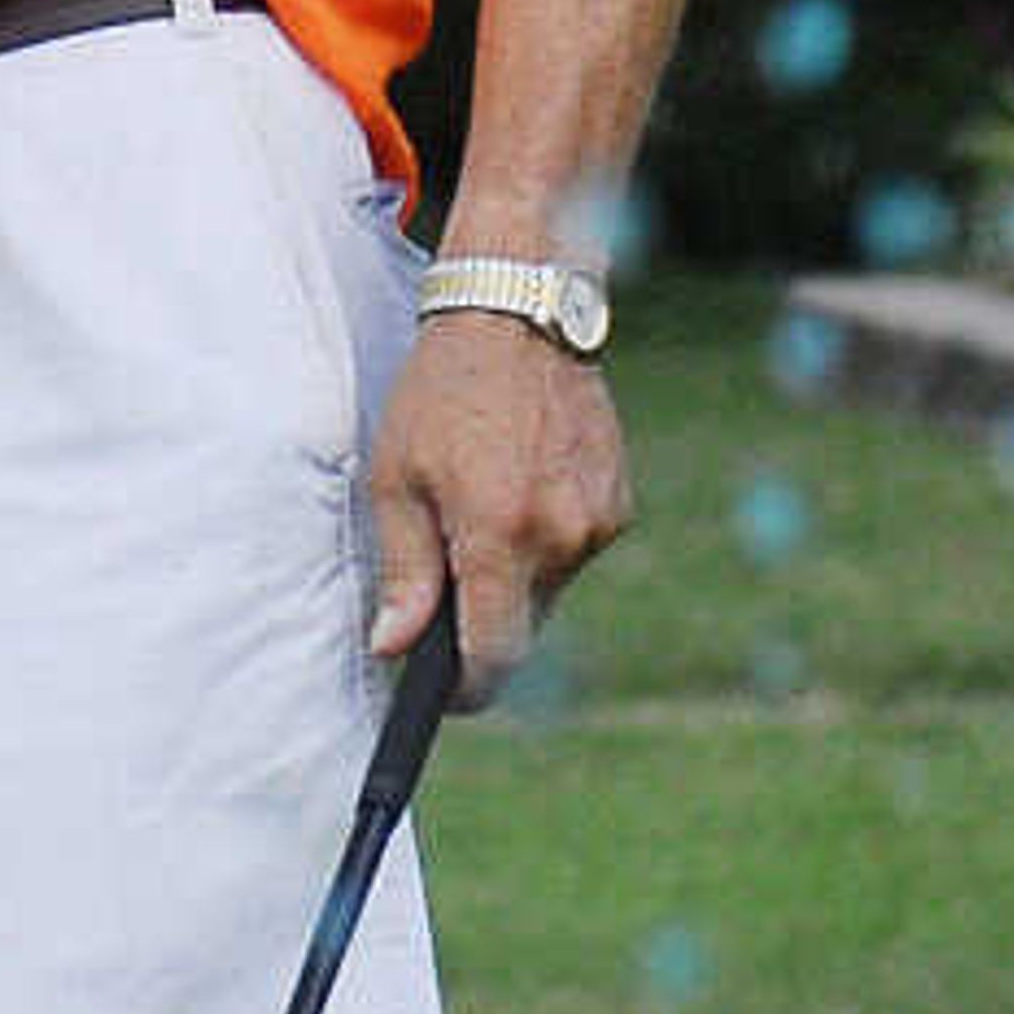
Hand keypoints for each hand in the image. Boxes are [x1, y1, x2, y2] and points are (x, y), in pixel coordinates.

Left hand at [361, 317, 632, 705]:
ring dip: (513, 575)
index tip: (443, 696)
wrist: (520, 317)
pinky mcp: (620, 505)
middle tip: (445, 567)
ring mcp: (598, 522)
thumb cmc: (442, 394)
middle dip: (482, 619)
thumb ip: (403, 570)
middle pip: (521, 626)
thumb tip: (393, 646)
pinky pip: (572, 552)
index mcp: (499, 534)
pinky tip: (518, 486)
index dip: (465, 689)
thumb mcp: (397, 478)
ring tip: (482, 505)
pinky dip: (542, 540)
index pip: (492, 654)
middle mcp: (560, 536)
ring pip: (548, 591)